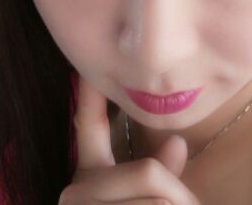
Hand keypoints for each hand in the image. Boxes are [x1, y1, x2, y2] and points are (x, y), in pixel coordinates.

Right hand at [58, 73, 200, 204]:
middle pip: (148, 172)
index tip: (90, 60)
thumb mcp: (152, 198)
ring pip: (157, 195)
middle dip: (176, 193)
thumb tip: (176, 141)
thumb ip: (160, 171)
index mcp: (88, 177)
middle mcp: (74, 190)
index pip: (89, 123)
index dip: (91, 90)